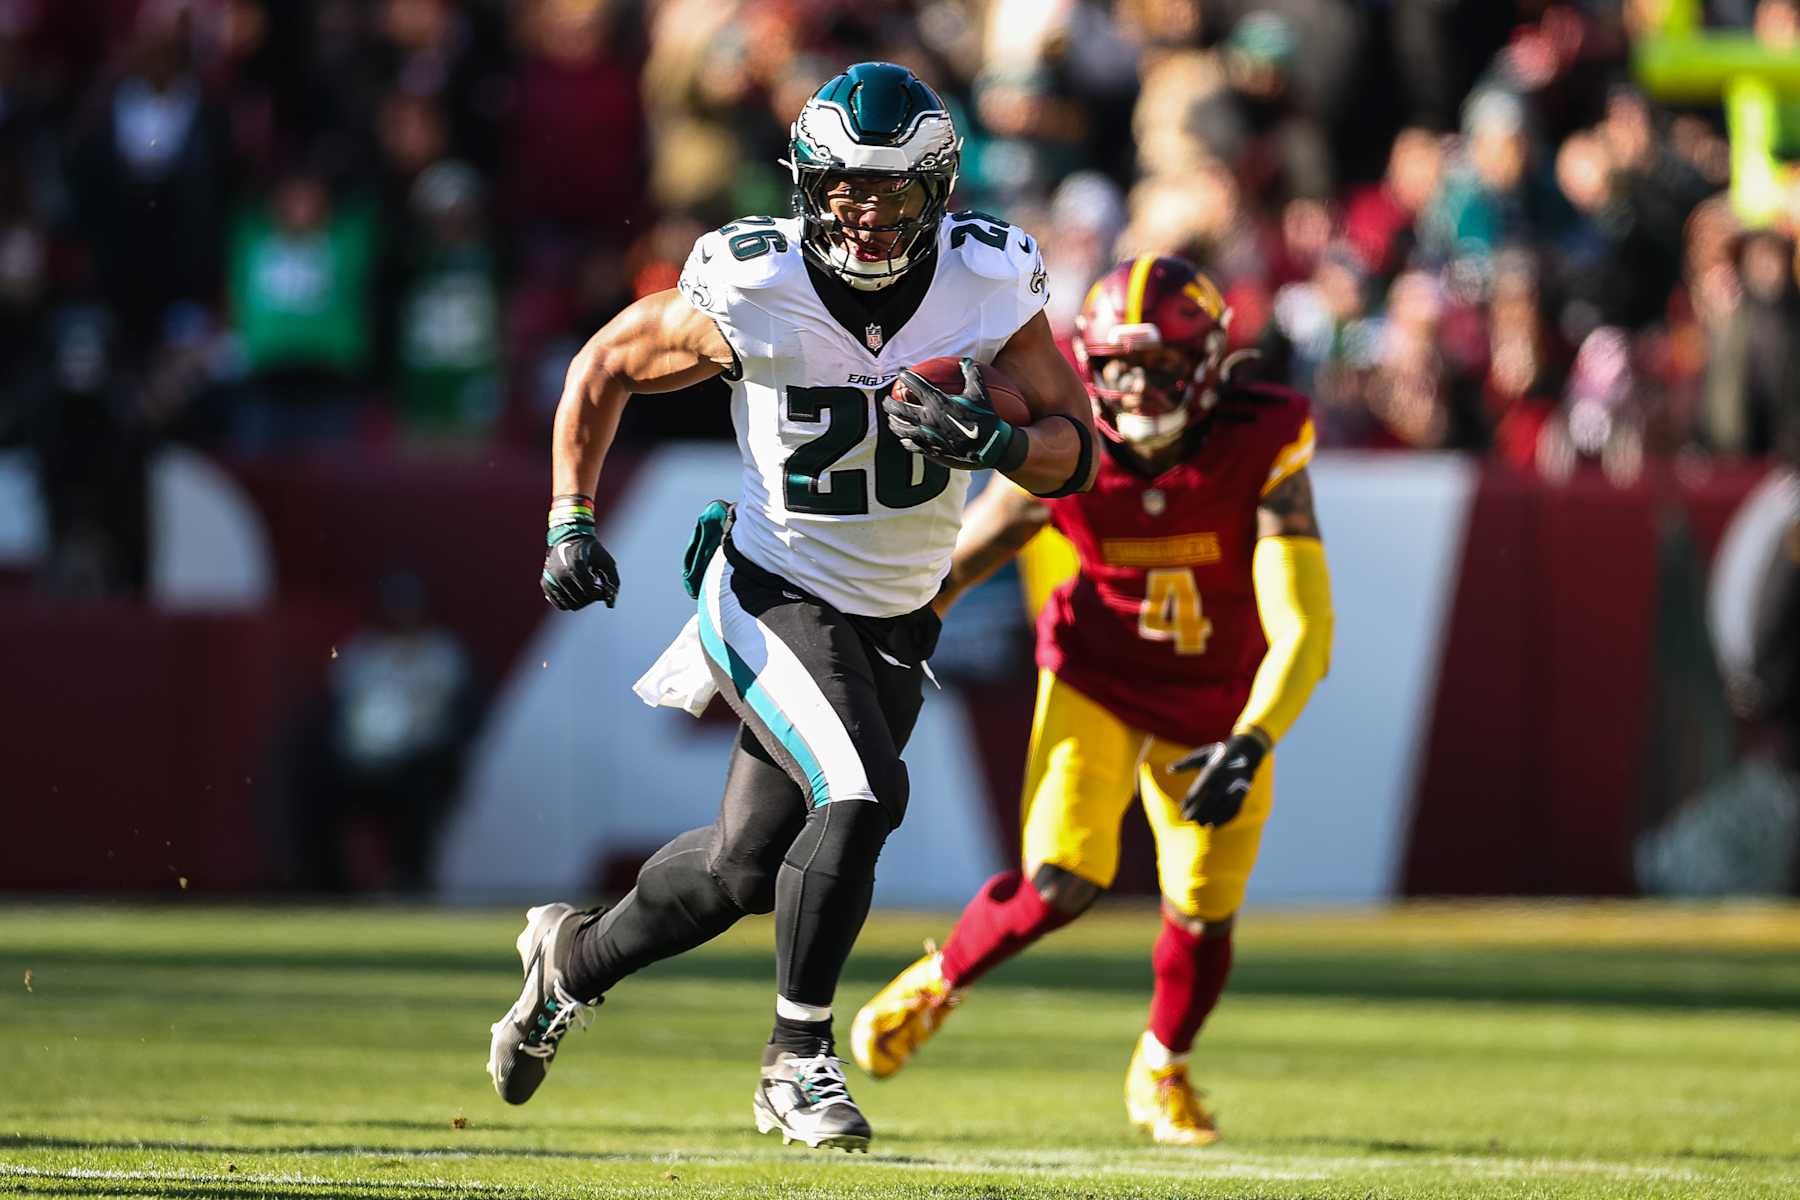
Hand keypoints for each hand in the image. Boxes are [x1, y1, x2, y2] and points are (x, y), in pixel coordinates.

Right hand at [542, 528, 619, 610]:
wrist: (570, 537)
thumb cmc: (592, 551)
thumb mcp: (607, 562)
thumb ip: (614, 582)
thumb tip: (610, 605)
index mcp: (575, 565)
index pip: (589, 592)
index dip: (599, 593)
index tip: (601, 586)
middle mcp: (560, 573)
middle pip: (578, 602)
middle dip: (589, 599)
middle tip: (593, 588)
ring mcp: (550, 579)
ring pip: (568, 606)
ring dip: (580, 600)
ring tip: (584, 588)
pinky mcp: (545, 583)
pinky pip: (559, 604)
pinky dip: (569, 602)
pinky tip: (575, 590)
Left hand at [883, 357, 1024, 471]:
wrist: (989, 447)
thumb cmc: (985, 417)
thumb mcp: (980, 392)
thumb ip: (972, 374)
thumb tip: (967, 361)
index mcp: (937, 402)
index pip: (914, 384)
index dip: (905, 375)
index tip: (901, 371)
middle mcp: (928, 418)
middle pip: (898, 409)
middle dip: (889, 403)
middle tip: (886, 400)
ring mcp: (927, 436)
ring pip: (901, 429)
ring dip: (893, 422)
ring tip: (891, 419)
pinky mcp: (930, 450)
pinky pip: (911, 445)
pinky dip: (905, 440)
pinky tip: (904, 439)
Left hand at [1168, 732, 1267, 826]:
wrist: (1246, 751)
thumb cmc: (1218, 753)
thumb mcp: (1202, 754)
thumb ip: (1186, 763)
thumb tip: (1168, 769)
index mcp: (1217, 766)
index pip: (1202, 785)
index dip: (1192, 798)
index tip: (1181, 807)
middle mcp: (1228, 777)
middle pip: (1212, 798)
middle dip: (1199, 810)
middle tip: (1186, 820)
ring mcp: (1238, 786)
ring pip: (1223, 806)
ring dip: (1210, 817)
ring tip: (1197, 825)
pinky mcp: (1244, 794)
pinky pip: (1234, 809)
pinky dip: (1224, 819)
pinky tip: (1212, 825)